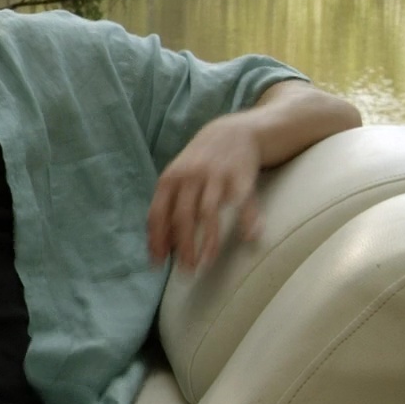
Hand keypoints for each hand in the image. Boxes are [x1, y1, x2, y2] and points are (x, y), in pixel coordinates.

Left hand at [147, 114, 264, 270]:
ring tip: (206, 264)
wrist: (231, 132)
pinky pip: (244, 202)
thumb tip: (158, 244)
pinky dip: (247, 220)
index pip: (158, 214)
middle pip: (183, 217)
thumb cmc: (198, 163)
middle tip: (186, 271)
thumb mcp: (176, 177)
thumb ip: (166, 206)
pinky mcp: (242, 176)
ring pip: (209, 213)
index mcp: (170, 179)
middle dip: (183, 247)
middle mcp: (191, 177)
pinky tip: (248, 237)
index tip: (158, 264)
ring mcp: (217, 176)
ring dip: (207, 241)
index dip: (157, 240)